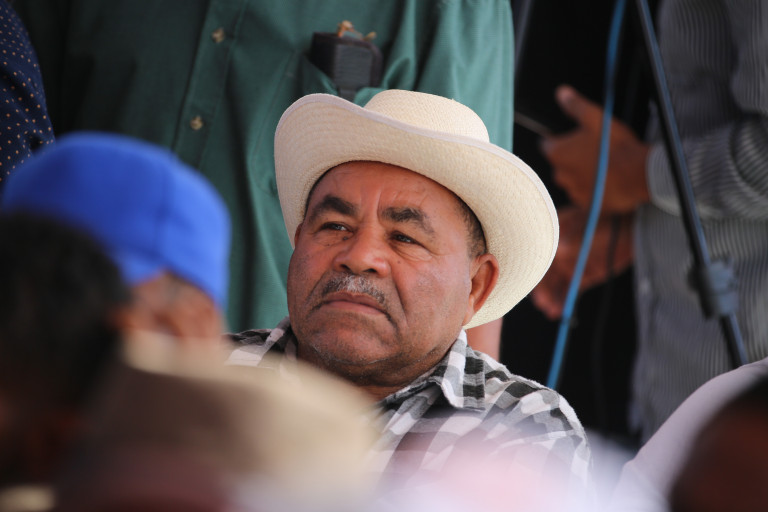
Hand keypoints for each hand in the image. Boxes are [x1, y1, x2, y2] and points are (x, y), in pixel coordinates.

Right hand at [531, 207, 634, 319]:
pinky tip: (559, 312)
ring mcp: (569, 265)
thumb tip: (560, 250)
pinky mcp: (582, 276)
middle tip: (544, 303)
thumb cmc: (605, 221)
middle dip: (544, 288)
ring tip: (551, 311)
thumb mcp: (587, 227)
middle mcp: (556, 251)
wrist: (628, 227)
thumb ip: (574, 238)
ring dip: (552, 298)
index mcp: (551, 235)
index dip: (536, 269)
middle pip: (545, 273)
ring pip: (556, 285)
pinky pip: (571, 291)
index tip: (534, 282)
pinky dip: (565, 301)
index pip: (538, 254)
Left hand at [540, 85, 651, 213]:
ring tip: (602, 166)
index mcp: (557, 154)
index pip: (547, 144)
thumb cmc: (616, 146)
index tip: (574, 138)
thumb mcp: (595, 119)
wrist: (638, 174)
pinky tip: (606, 180)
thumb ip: (575, 106)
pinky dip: (592, 188)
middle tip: (593, 151)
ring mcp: (572, 191)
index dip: (560, 139)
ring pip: (572, 180)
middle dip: (572, 157)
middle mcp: (559, 175)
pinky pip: (584, 194)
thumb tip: (561, 93)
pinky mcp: (586, 204)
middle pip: (560, 163)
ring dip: (582, 174)